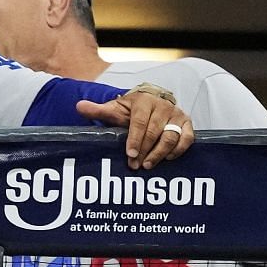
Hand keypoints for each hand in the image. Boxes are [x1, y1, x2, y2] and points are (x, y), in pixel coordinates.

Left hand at [74, 91, 192, 168]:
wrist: (152, 102)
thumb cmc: (131, 110)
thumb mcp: (115, 109)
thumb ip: (98, 110)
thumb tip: (79, 106)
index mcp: (144, 101)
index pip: (139, 122)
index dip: (135, 139)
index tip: (130, 154)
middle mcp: (163, 106)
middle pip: (155, 131)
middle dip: (145, 150)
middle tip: (135, 166)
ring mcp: (177, 115)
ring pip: (171, 136)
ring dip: (160, 153)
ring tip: (148, 165)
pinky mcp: (187, 123)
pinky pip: (187, 138)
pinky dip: (178, 150)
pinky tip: (167, 159)